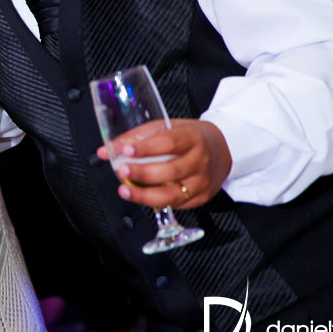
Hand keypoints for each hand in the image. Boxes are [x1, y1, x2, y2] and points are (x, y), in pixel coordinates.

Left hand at [96, 118, 230, 209]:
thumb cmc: (191, 136)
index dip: (147, 147)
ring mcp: (203, 181)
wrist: (224, 148)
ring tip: (125, 191)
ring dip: (145, 195)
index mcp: (193, 138)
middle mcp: (201, 161)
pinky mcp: (203, 197)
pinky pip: (177, 204)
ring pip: (173, 194)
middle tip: (122, 171)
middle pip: (171, 171)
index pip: (169, 143)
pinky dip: (157, 203)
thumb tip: (108, 149)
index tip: (126, 151)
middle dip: (142, 173)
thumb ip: (138, 136)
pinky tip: (142, 198)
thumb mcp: (169, 127)